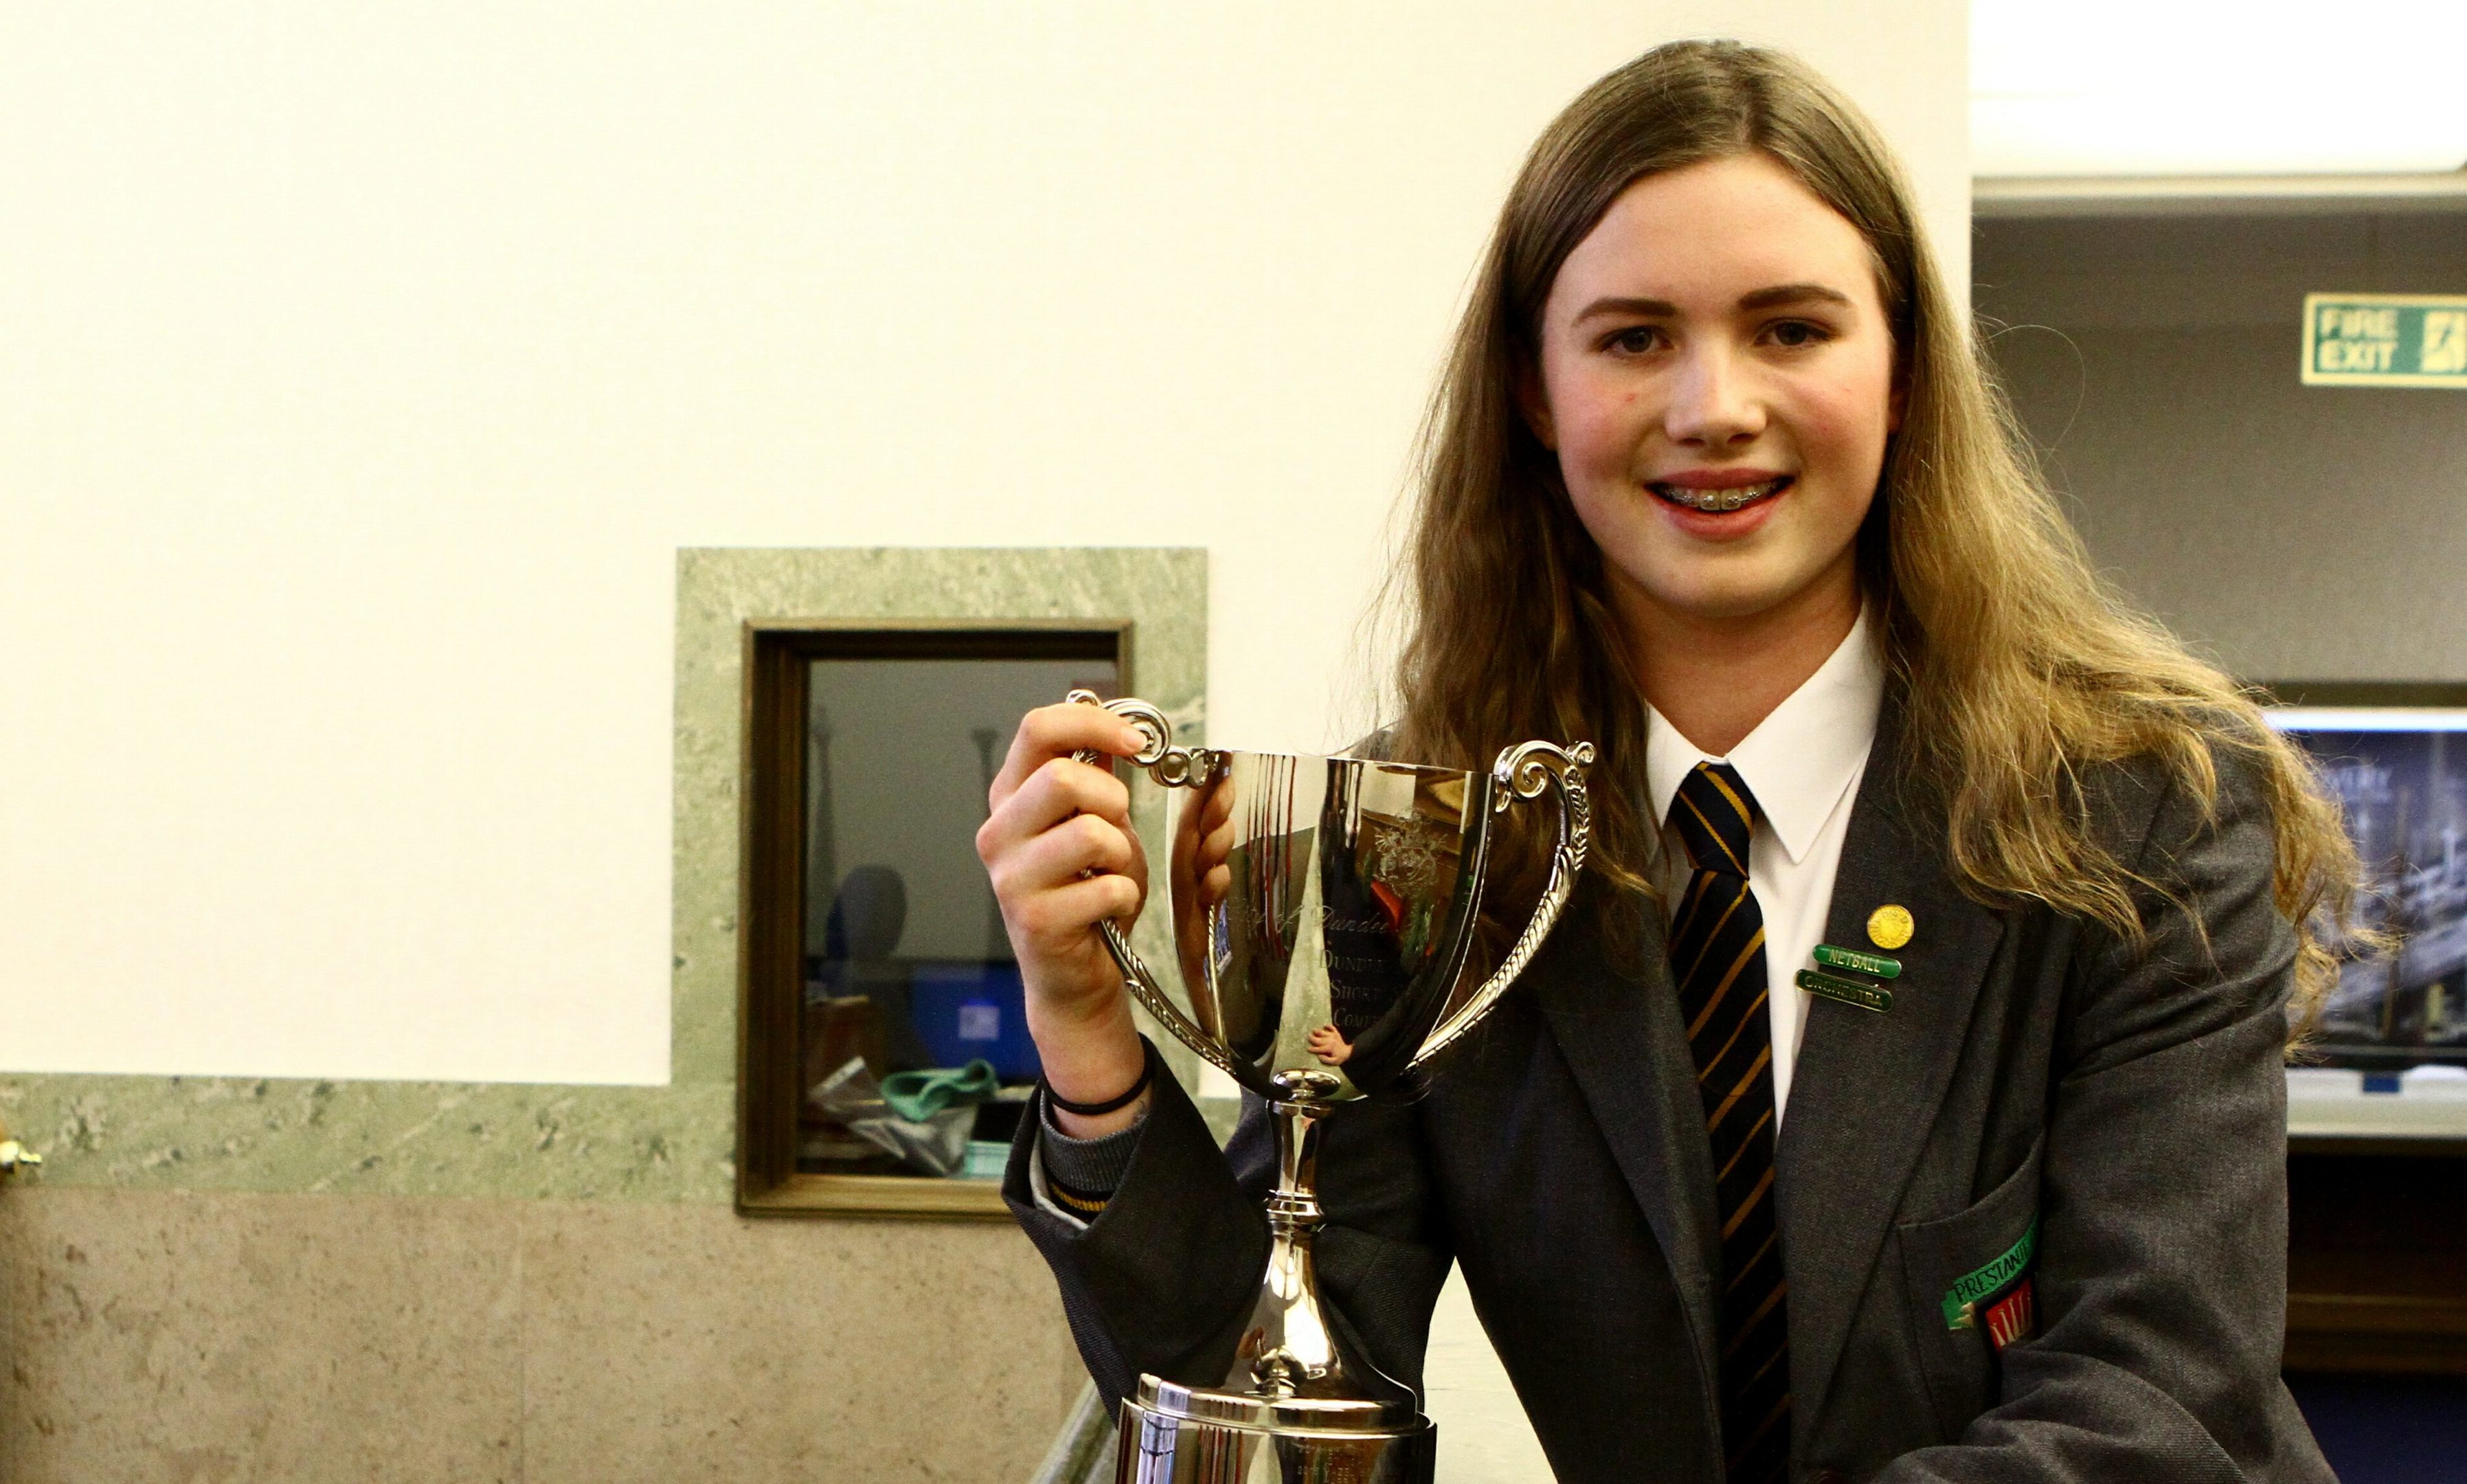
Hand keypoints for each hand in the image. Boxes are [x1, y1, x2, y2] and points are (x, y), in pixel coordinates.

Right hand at [976, 701, 1153, 1132]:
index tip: (1135, 743)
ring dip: (1122, 854)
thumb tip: (1117, 727)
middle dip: (1111, 800)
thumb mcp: (1094, 824)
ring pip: (1089, 833)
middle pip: (1062, 778)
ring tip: (1112, 874)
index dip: (1093, 724)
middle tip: (1117, 828)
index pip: (1037, 729)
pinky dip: (1125, 895)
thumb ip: (1097, 778)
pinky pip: (1107, 886)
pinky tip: (1109, 909)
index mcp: (1010, 797)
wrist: (1074, 975)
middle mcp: (999, 833)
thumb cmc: (1086, 895)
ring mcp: (1010, 878)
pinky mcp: (1033, 919)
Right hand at [1308, 1024, 1353, 1066]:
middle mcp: (1329, 1041)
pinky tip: (1324, 1025)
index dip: (1312, 1049)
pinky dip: (1328, 1026)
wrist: (1348, 1052)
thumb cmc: (1340, 1057)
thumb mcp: (1334, 1062)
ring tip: (1313, 1030)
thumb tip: (1319, 1056)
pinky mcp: (1336, 1033)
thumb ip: (1326, 1060)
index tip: (1308, 1048)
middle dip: (1312, 1038)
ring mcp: (1332, 1036)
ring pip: (1323, 1033)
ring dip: (1318, 1031)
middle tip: (1308, 1036)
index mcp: (1328, 1048)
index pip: (1318, 1049)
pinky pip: (1332, 1028)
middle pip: (1319, 1039)